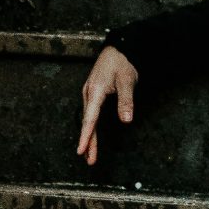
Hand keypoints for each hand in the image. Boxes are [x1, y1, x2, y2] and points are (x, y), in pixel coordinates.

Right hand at [78, 45, 137, 166]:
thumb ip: (126, 100)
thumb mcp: (127, 80)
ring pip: (88, 119)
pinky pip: (91, 114)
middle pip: (87, 122)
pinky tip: (92, 136)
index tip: (81, 150)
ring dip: (89, 136)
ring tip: (89, 154)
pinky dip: (91, 127)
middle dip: (87, 142)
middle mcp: (89, 93)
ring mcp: (90, 94)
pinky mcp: (94, 94)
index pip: (90, 118)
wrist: (119, 48)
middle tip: (89, 160)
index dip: (86, 136)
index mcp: (95, 91)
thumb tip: (126, 120)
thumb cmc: (122, 62)